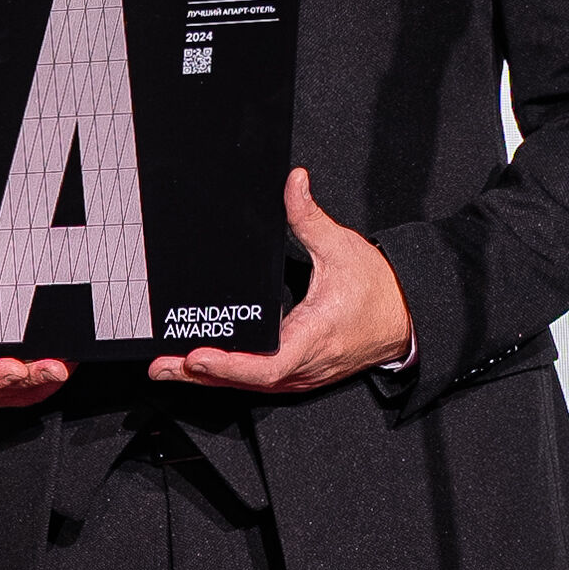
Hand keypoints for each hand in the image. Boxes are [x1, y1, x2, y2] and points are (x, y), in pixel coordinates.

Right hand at [0, 207, 70, 411]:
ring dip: (54, 372)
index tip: (13, 368)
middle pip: (16, 385)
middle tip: (58, 365)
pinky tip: (73, 348)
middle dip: (38, 376)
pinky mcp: (27, 382)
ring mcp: (7, 387)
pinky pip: (47, 378)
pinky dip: (59, 365)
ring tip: (73, 354)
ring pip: (36, 385)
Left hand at [146, 168, 411, 396]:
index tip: (198, 355)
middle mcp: (305, 364)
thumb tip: (294, 182)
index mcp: (314, 335)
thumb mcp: (342, 248)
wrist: (407, 318)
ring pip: (249, 387)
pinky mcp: (301, 375)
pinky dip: (229, 378)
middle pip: (246, 381)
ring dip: (209, 380)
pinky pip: (260, 384)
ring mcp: (303, 375)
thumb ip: (310, 217)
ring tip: (168, 370)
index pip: (267, 364)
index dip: (229, 365)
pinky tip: (203, 371)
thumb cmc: (378, 289)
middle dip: (201, 374)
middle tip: (161, 366)